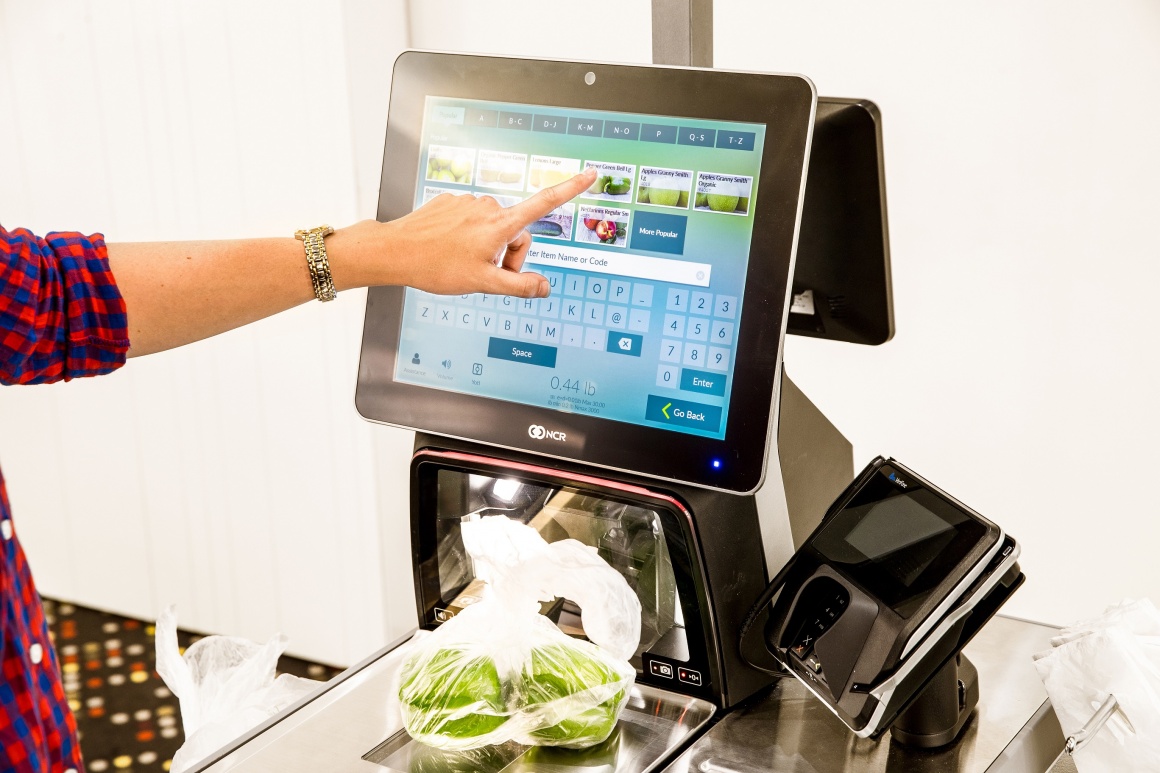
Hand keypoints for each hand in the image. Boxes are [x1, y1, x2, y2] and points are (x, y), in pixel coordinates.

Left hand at [328, 168, 597, 297]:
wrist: (396, 251)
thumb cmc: (436, 267)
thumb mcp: (483, 283)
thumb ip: (518, 286)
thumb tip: (544, 288)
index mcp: (499, 225)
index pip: (544, 204)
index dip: (570, 190)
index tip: (589, 174)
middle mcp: (487, 208)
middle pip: (516, 232)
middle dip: (509, 254)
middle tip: (486, 273)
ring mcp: (469, 204)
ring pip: (494, 227)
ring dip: (488, 246)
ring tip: (463, 262)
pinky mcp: (452, 203)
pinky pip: (472, 221)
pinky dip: (469, 236)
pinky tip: (450, 248)